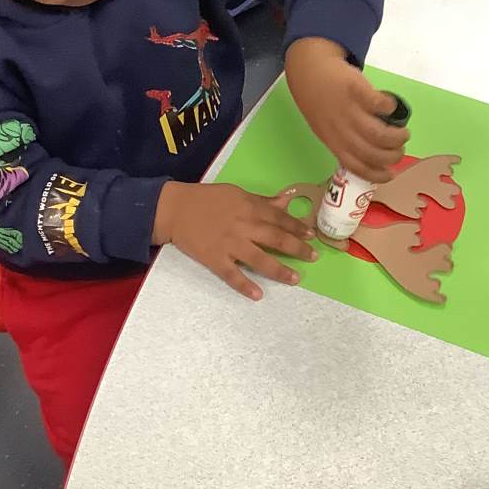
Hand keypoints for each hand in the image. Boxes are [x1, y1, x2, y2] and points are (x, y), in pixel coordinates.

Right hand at [153, 181, 316, 301]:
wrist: (174, 209)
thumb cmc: (206, 199)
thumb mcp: (236, 193)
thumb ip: (262, 201)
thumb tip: (286, 201)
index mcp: (249, 207)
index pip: (280, 219)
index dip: (298, 228)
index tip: (312, 236)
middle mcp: (243, 226)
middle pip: (276, 239)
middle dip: (297, 249)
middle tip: (313, 257)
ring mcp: (229, 244)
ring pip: (260, 259)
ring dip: (279, 270)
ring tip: (295, 278)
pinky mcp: (215, 259)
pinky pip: (232, 275)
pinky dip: (245, 286)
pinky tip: (258, 295)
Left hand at [285, 37, 408, 184]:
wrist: (309, 70)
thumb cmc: (320, 102)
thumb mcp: (326, 128)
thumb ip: (345, 142)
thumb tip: (372, 155)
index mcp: (334, 142)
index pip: (357, 166)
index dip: (377, 174)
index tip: (391, 174)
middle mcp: (341, 130)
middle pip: (373, 153)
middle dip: (393, 155)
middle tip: (400, 148)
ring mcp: (348, 110)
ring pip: (379, 134)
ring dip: (397, 137)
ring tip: (403, 133)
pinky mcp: (355, 90)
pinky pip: (378, 104)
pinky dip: (389, 108)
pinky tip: (391, 107)